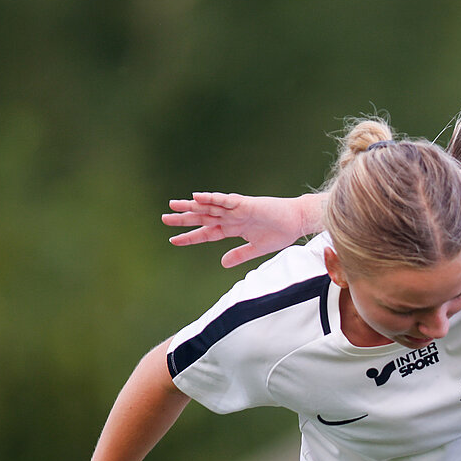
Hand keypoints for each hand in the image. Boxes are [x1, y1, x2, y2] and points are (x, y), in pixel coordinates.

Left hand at [163, 192, 314, 266]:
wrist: (296, 222)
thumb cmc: (280, 233)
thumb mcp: (256, 249)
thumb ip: (239, 255)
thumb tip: (222, 263)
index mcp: (233, 228)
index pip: (207, 232)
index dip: (191, 236)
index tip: (173, 240)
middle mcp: (231, 217)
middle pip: (202, 217)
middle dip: (184, 219)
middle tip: (164, 219)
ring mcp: (236, 209)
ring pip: (208, 207)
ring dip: (191, 206)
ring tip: (173, 205)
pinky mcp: (244, 204)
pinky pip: (224, 200)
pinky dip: (211, 198)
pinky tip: (197, 197)